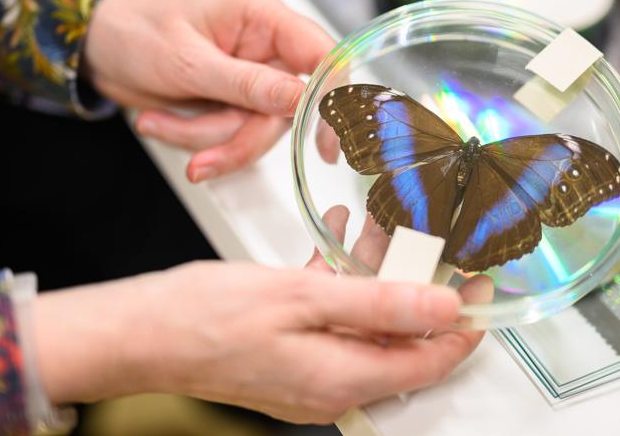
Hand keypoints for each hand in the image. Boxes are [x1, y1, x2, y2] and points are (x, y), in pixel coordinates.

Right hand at [32, 209, 491, 423]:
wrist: (141, 333)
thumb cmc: (206, 317)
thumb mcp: (301, 297)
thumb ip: (377, 303)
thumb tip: (442, 307)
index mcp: (342, 379)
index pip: (431, 361)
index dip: (463, 324)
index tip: (478, 284)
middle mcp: (331, 387)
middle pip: (401, 343)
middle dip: (418, 292)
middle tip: (429, 247)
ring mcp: (308, 377)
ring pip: (365, 328)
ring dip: (375, 281)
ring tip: (379, 232)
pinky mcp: (288, 360)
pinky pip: (331, 323)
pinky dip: (339, 285)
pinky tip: (333, 245)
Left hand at [83, 0, 334, 181]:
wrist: (95, 47)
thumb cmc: (135, 31)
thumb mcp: (187, 62)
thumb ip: (246, 84)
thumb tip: (302, 99)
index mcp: (263, 18)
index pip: (323, 57)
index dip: (332, 99)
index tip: (325, 142)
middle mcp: (264, 48)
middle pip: (286, 112)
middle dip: (236, 139)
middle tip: (200, 161)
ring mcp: (249, 79)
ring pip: (254, 131)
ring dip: (204, 140)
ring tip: (156, 123)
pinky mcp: (231, 103)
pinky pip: (229, 137)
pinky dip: (193, 139)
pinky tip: (157, 120)